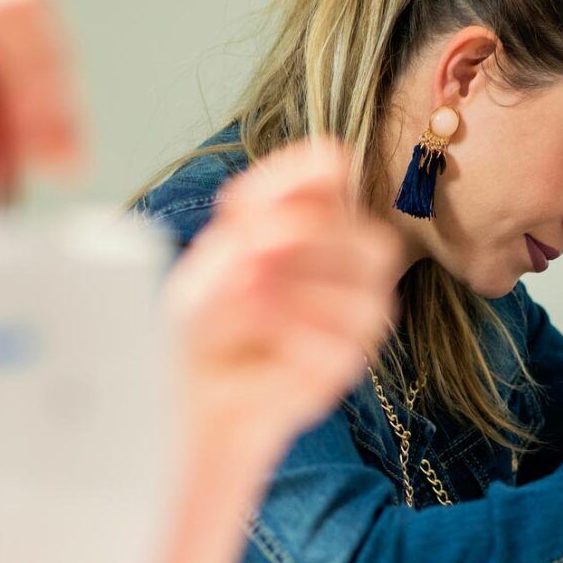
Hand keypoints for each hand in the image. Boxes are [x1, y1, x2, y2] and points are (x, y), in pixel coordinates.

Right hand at [0, 0, 79, 198]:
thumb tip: (18, 143)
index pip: (5, 14)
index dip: (43, 74)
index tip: (54, 140)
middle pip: (24, 1)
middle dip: (57, 77)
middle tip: (68, 149)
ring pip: (20, 11)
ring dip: (48, 87)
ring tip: (53, 155)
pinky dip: (24, 91)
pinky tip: (26, 143)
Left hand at [164, 139, 399, 464]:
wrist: (186, 392)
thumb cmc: (202, 319)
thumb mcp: (209, 259)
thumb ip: (241, 228)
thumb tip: (264, 225)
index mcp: (317, 222)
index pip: (332, 171)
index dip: (291, 180)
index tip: (238, 207)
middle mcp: (349, 270)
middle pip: (375, 240)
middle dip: (313, 236)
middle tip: (250, 244)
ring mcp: (354, 323)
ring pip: (369, 297)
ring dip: (300, 286)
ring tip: (244, 290)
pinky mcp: (341, 371)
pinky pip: (343, 347)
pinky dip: (295, 332)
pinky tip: (258, 333)